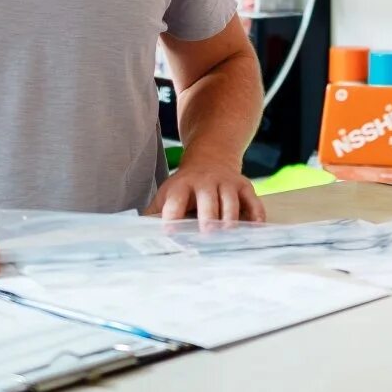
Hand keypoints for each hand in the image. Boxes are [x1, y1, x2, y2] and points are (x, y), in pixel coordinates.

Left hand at [145, 154, 265, 222]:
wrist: (210, 158)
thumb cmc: (186, 186)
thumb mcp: (167, 193)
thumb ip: (154, 213)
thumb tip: (136, 234)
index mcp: (182, 186)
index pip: (175, 200)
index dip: (172, 215)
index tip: (169, 232)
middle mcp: (205, 182)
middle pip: (207, 199)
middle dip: (207, 216)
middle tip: (207, 233)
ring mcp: (226, 183)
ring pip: (230, 200)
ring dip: (230, 217)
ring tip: (229, 234)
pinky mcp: (244, 186)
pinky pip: (253, 201)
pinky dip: (256, 215)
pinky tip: (255, 229)